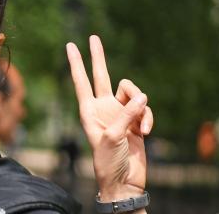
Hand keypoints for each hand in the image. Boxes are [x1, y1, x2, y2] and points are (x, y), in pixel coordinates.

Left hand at [66, 35, 152, 203]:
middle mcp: (103, 108)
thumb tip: (143, 97)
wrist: (124, 180)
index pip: (81, 81)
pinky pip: (145, 109)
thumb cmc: (109, 161)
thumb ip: (127, 115)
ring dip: (140, 106)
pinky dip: (148, 119)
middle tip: (93, 37)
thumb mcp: (113, 137)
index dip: (76, 63)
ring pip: (133, 92)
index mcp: (89, 111)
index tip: (70, 45)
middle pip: (102, 76)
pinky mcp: (136, 120)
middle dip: (98, 57)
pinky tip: (146, 133)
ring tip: (141, 127)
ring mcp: (120, 113)